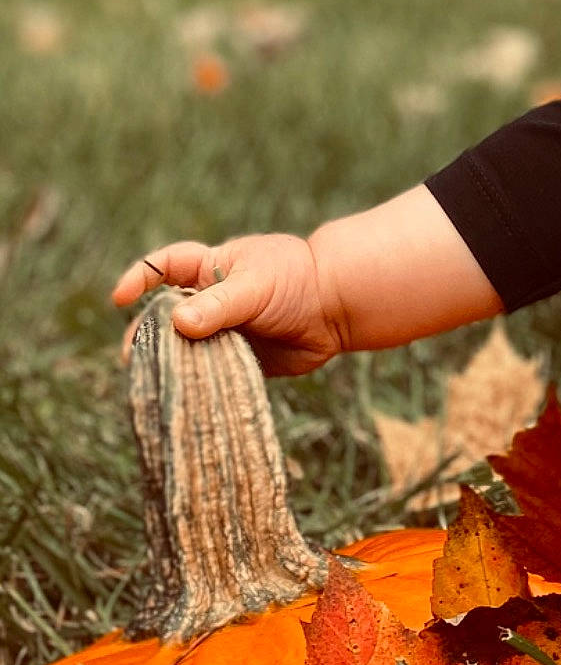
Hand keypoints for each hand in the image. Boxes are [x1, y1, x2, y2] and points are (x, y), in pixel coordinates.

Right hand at [111, 235, 346, 376]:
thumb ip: (220, 305)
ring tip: (152, 382)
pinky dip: (194, 383)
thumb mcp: (256, 285)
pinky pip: (206, 371)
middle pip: (164, 316)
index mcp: (210, 269)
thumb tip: (178, 324)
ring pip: (182, 348)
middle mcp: (209, 300)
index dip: (140, 278)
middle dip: (147, 334)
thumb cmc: (296, 281)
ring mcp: (221, 330)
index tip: (120, 298)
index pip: (165, 266)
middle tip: (133, 357)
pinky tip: (182, 397)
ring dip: (168, 363)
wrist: (337, 308)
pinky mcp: (234, 358)